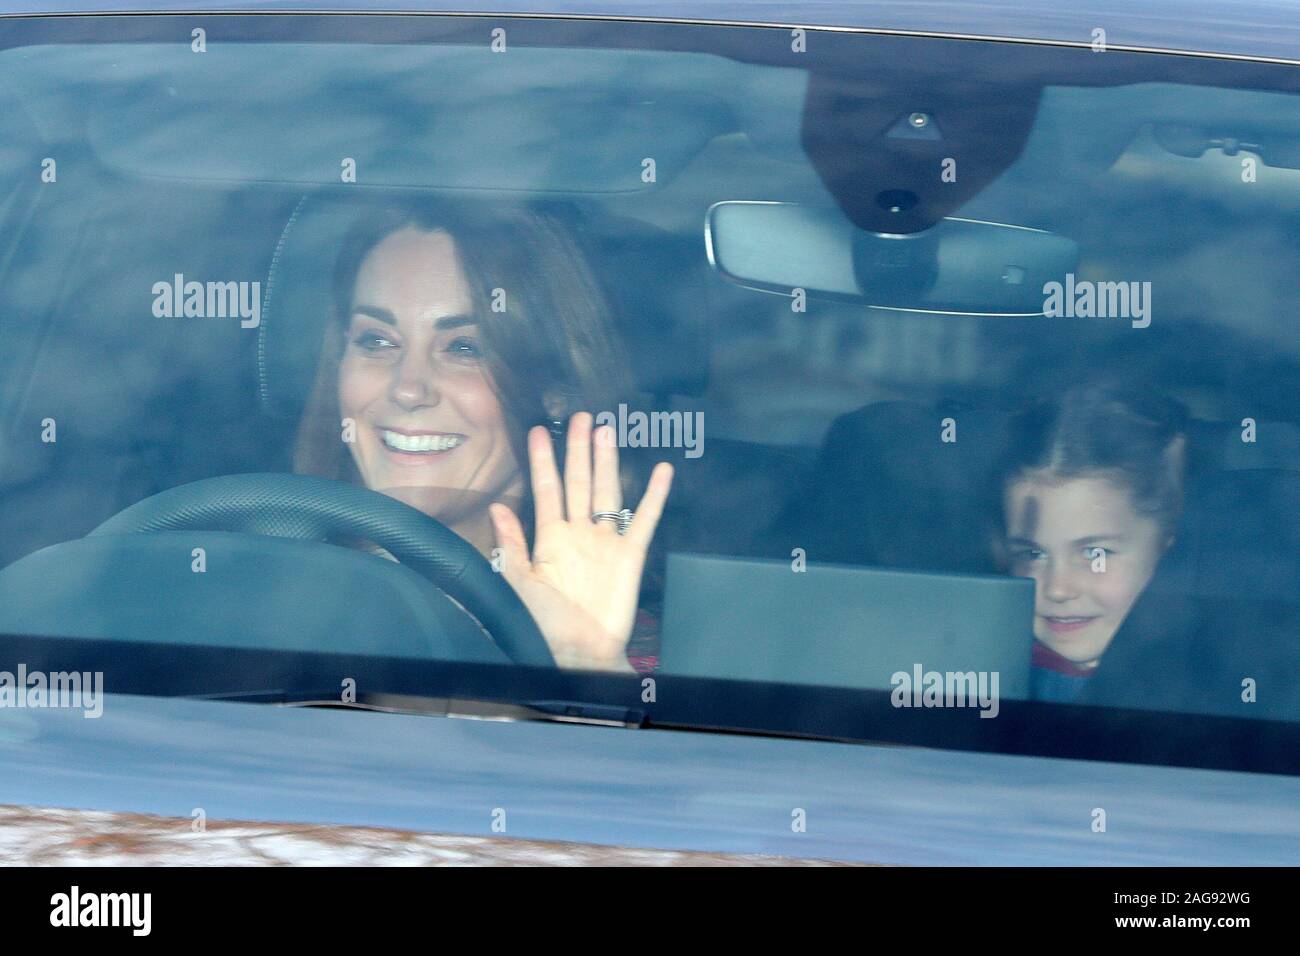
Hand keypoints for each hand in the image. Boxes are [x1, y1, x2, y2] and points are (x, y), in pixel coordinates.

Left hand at [489, 412, 672, 671]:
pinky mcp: (630, 555)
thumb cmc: (544, 624)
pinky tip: (660, 471)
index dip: (543, 460)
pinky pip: (644, 519)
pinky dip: (654, 496)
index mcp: (550, 538)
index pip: (546, 489)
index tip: (538, 430)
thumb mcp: (518, 582)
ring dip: (608, 461)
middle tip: (581, 417)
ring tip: (608, 430)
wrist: (578, 652)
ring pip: (608, 492)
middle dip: (579, 449)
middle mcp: (579, 534)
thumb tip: (497, 507)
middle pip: (579, 482)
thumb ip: (511, 544)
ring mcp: (606, 542)